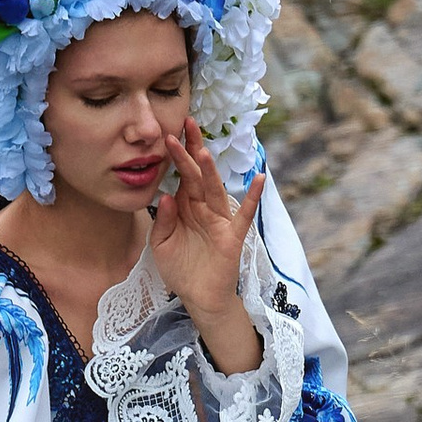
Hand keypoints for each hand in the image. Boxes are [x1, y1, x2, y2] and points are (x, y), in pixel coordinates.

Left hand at [148, 116, 265, 345]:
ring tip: (203, 151)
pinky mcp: (232, 237)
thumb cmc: (181, 269)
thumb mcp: (162, 245)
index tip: (169, 132)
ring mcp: (219, 220)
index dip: (177, 155)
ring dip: (210, 171)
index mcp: (185, 207)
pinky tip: (260, 179)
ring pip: (214, 190)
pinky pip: (244, 215)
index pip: (182, 176)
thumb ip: (164, 221)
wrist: (198, 297)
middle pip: (198, 175)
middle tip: (187, 124)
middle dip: (192, 150)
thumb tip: (167, 196)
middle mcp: (203, 209)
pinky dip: (252, 198)